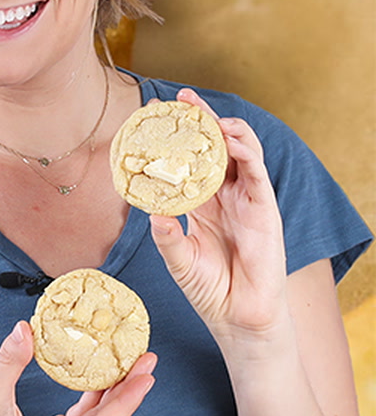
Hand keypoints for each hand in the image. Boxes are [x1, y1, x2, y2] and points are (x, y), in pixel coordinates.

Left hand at [148, 89, 290, 341]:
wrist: (238, 317)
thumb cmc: (209, 288)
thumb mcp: (178, 258)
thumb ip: (166, 236)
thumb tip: (149, 213)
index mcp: (202, 202)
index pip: (190, 160)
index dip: (176, 137)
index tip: (155, 115)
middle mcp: (226, 196)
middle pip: (215, 148)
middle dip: (201, 121)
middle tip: (181, 99)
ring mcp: (247, 201)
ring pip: (242, 153)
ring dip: (226, 129)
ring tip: (205, 114)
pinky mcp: (266, 211)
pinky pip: (258, 175)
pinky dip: (246, 154)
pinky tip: (231, 141)